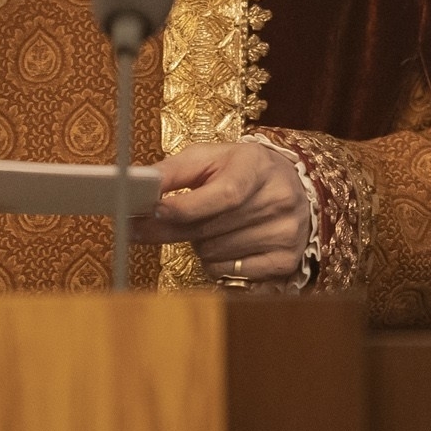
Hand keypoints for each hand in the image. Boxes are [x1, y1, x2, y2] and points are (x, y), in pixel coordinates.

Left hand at [149, 139, 308, 282]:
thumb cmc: (242, 170)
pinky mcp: (285, 260)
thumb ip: (173, 170)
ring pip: (213, 253)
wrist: (293, 186)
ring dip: (196, 244)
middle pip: (209, 228)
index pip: (224, 194)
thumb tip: (137, 185)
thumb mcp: (210, 157)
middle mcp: (278, 200)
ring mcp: (285, 233)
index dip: (185, 207)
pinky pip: (228, 273)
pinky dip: (215, 263)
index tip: (153, 211)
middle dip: (170, 229)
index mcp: (258, 167)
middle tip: (142, 227)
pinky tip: (222, 244)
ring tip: (206, 227)